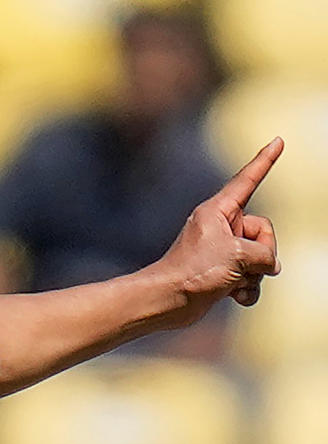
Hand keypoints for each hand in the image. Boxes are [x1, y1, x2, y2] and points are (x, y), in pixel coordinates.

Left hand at [153, 137, 282, 327]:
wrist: (169, 300)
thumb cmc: (194, 271)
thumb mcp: (239, 255)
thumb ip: (265, 254)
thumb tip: (270, 266)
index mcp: (218, 211)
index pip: (247, 180)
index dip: (264, 161)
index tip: (277, 141)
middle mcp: (220, 226)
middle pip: (263, 231)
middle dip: (263, 252)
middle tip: (243, 266)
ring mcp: (221, 250)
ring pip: (259, 257)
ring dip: (253, 274)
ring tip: (232, 282)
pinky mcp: (220, 271)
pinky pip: (250, 276)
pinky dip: (247, 288)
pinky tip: (235, 296)